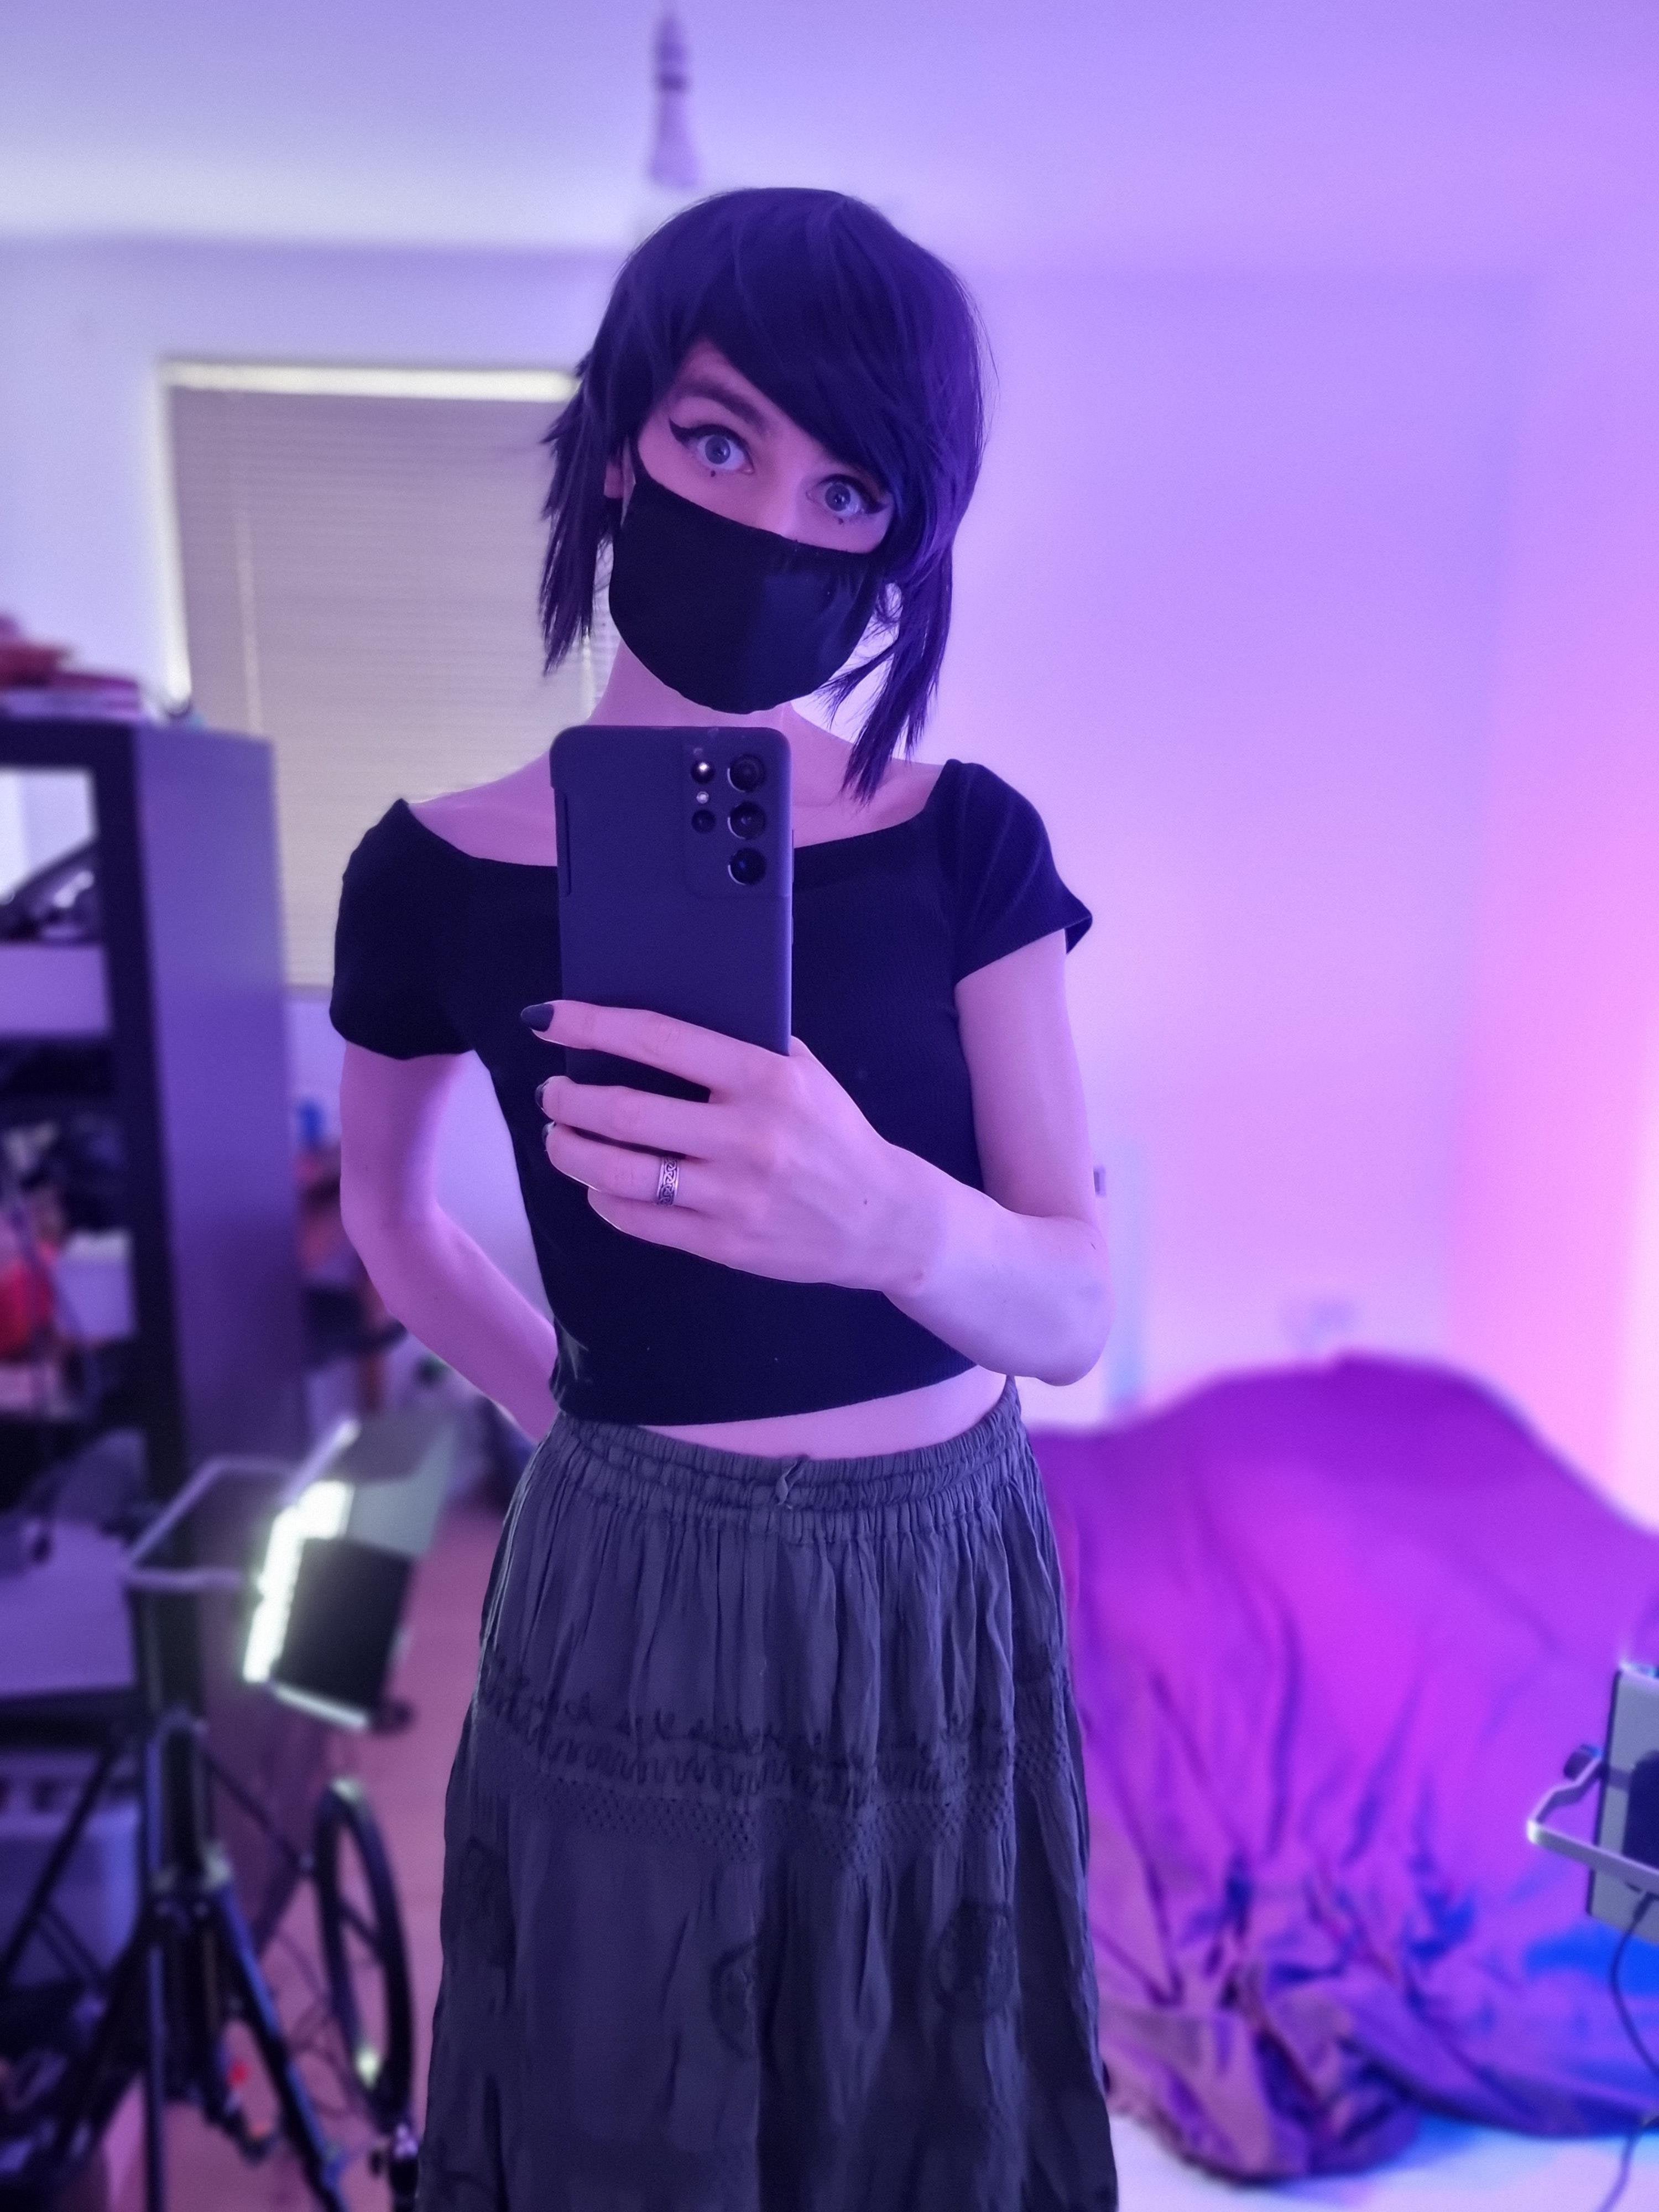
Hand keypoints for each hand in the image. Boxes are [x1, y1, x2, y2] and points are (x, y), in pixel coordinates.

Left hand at [528, 1000, 932, 1290]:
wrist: (881, 1219)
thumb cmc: (832, 1133)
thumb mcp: (803, 1071)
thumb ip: (740, 1046)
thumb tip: (651, 1029)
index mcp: (766, 1078)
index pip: (659, 1040)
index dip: (592, 1027)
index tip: (549, 1020)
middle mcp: (747, 1136)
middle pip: (624, 1112)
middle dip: (568, 1099)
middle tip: (552, 1091)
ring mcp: (733, 1195)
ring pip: (619, 1173)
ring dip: (571, 1151)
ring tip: (560, 1135)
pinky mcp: (723, 1243)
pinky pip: (638, 1220)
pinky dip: (603, 1198)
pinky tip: (599, 1183)